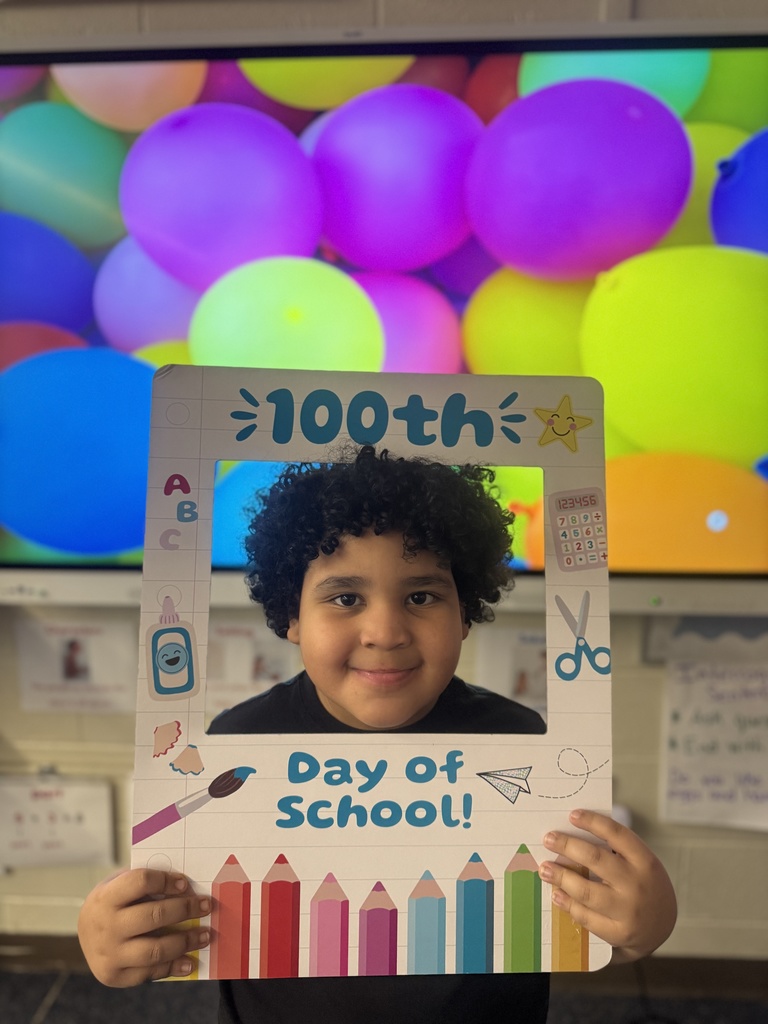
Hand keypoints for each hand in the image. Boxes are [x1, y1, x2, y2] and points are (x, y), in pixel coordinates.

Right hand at [77, 868, 211, 986]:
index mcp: (106, 897)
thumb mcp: (118, 885)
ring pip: (155, 949)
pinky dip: (173, 967)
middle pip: (153, 916)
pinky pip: (150, 973)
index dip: (166, 881)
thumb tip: (185, 885)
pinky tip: (189, 961)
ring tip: (205, 935)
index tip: (185, 884)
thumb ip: (144, 884)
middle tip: (206, 906)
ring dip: (185, 941)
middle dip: (185, 909)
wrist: (84, 934)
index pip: (140, 882)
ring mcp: (110, 954)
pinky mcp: (115, 976)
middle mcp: (106, 927)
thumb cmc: (111, 903)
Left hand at [538, 809, 676, 963]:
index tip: (572, 815)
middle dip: (567, 846)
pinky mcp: (617, 933)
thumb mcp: (640, 863)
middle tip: (548, 839)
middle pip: (596, 859)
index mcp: (645, 861)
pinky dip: (568, 904)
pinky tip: (556, 894)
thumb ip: (615, 851)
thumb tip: (573, 835)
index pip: (617, 834)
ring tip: (545, 868)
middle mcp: (637, 884)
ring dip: (561, 877)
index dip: (593, 822)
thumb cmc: (644, 885)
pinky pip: (586, 917)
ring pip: (586, 891)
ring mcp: (627, 911)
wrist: (662, 926)